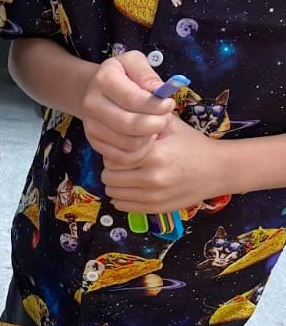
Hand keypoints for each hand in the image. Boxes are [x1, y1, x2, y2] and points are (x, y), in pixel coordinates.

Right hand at [80, 51, 174, 165]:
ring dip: (149, 139)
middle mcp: (92, 104)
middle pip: (129, 124)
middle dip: (156, 124)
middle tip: (166, 119)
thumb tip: (158, 90)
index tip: (169, 104)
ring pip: (128, 143)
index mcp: (103, 80)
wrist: (95, 91)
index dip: (156, 106)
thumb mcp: (133, 62)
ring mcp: (91, 126)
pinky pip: (122, 157)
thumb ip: (146, 73)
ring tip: (156, 128)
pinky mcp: (94, 143)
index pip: (134, 100)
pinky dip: (139, 152)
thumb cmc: (121, 76)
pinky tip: (146, 139)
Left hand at [102, 116, 223, 213]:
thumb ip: (146, 120)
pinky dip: (121, 197)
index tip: (121, 149)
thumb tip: (121, 117)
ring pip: (112, 192)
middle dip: (111, 168)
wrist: (217, 170)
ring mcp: (152, 196)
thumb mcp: (172, 126)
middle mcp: (151, 177)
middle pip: (108, 176)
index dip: (112, 152)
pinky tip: (131, 188)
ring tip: (126, 175)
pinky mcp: (154, 208)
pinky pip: (121, 206)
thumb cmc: (192, 144)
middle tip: (122, 163)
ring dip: (115, 184)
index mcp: (153, 154)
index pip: (112, 157)